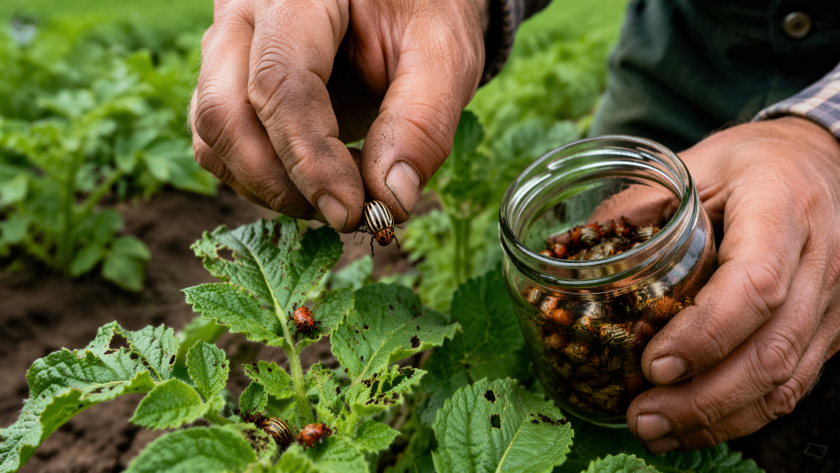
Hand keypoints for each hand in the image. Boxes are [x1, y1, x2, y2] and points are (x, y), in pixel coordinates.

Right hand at [189, 0, 487, 230]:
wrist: (403, 3)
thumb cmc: (425, 15)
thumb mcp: (444, 55)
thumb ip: (423, 122)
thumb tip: (391, 201)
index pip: (279, 82)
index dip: (310, 158)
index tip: (351, 212)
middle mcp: (244, 16)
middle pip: (225, 113)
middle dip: (280, 183)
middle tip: (348, 215)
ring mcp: (227, 51)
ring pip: (214, 138)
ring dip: (272, 188)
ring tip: (343, 196)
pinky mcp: (227, 86)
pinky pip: (222, 147)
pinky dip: (266, 181)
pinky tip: (320, 183)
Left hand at [627, 117, 839, 452]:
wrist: (822, 162)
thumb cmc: (752, 162)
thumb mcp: (697, 163)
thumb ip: (641, 203)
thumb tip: (570, 248)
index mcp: (783, 208)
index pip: (755, 284)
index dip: (706, 333)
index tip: (654, 364)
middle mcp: (821, 261)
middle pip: (772, 349)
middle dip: (704, 397)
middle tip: (643, 416)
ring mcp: (833, 302)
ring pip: (787, 378)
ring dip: (720, 417)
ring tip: (657, 431)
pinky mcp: (829, 329)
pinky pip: (795, 384)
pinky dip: (744, 414)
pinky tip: (696, 426)